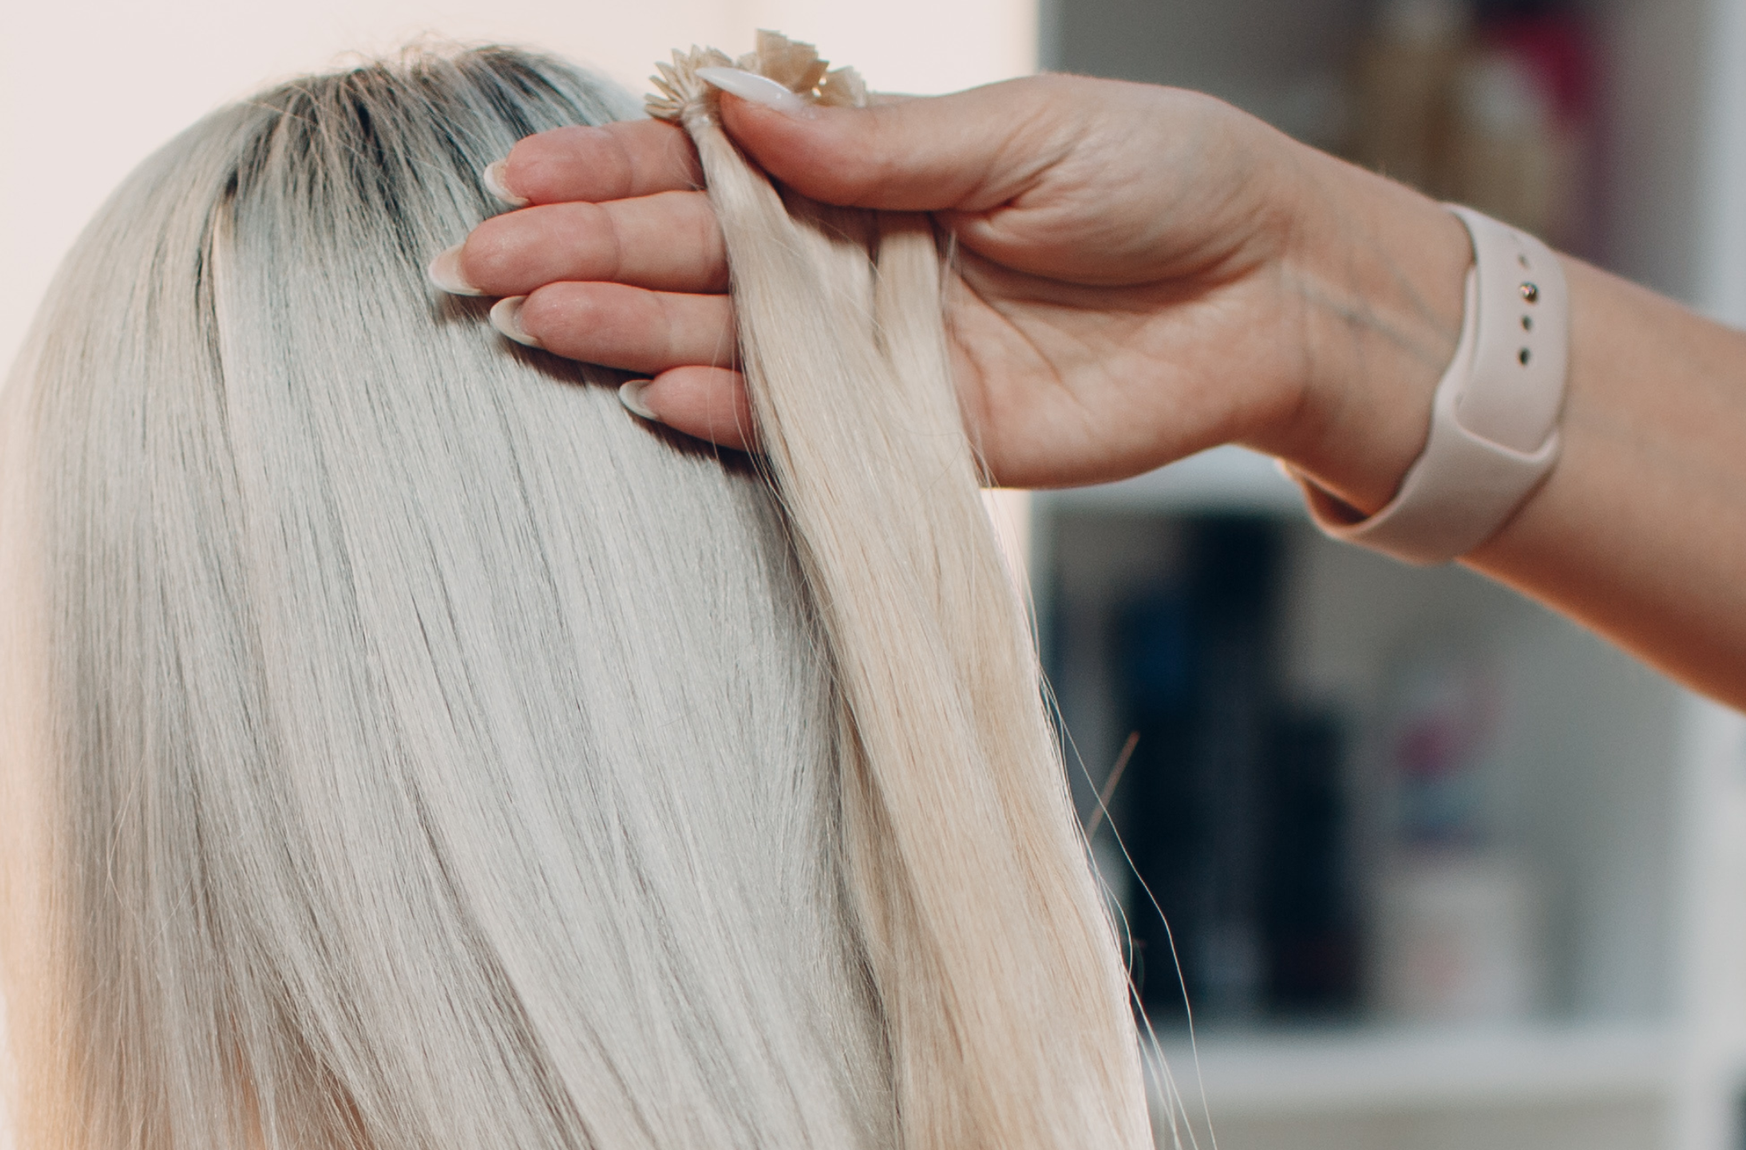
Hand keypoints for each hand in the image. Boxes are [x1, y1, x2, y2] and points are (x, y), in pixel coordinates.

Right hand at [428, 74, 1466, 511]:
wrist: (1268, 291)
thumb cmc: (1161, 181)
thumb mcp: (1018, 134)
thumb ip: (873, 144)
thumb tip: (730, 109)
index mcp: (868, 167)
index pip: (712, 167)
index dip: (610, 170)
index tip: (513, 177)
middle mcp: (855, 265)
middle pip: (695, 261)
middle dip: (583, 257)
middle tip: (477, 268)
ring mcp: (880, 360)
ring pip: (731, 348)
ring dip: (630, 337)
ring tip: (534, 326)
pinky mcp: (925, 444)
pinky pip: (810, 435)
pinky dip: (734, 417)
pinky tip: (654, 396)